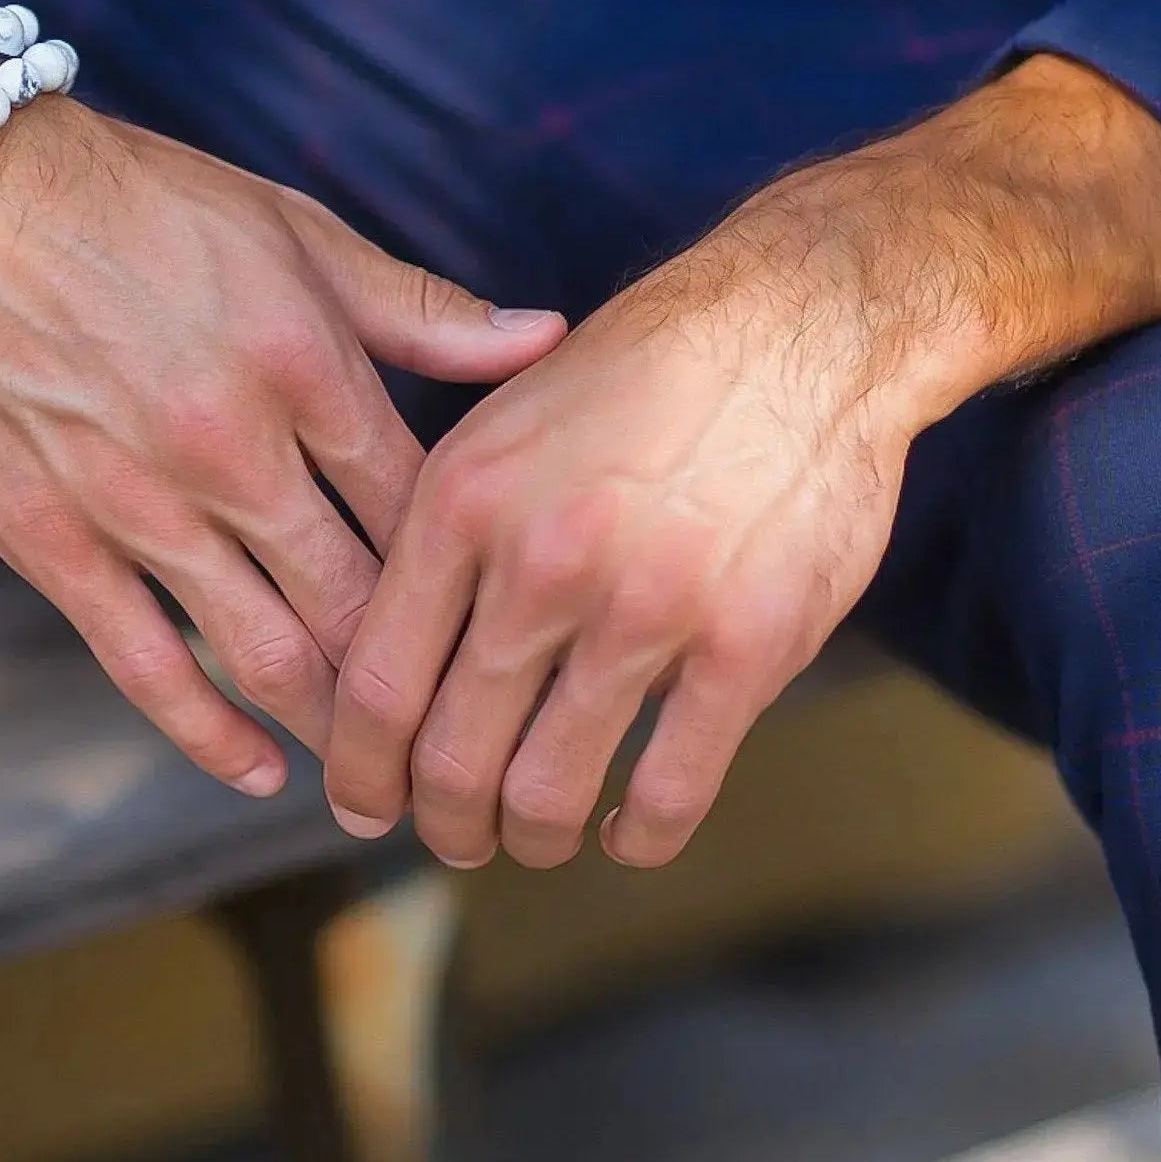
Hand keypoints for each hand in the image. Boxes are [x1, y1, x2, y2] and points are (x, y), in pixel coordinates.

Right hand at [0, 0, 567, 798]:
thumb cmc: (140, 202)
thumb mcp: (296, 231)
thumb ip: (420, 308)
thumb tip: (547, 338)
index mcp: (305, 364)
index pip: (418, 507)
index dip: (469, 577)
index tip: (500, 626)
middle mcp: (231, 447)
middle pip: (358, 599)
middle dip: (420, 680)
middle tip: (465, 738)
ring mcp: (136, 503)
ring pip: (264, 652)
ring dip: (335, 727)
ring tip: (385, 779)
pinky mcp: (51, 540)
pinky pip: (145, 665)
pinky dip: (209, 734)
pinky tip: (261, 774)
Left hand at [324, 57, 1160, 866]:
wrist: (801, 324)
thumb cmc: (643, 373)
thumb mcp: (505, 417)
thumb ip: (447, 531)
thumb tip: (390, 652)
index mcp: (463, 500)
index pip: (376, 682)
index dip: (359, 769)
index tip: (364, 800)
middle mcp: (540, 561)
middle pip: (450, 756)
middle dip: (440, 821)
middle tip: (452, 833)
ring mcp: (646, 609)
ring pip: (547, 792)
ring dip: (528, 837)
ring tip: (532, 835)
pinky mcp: (747, 646)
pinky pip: (667, 793)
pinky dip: (634, 837)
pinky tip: (624, 832)